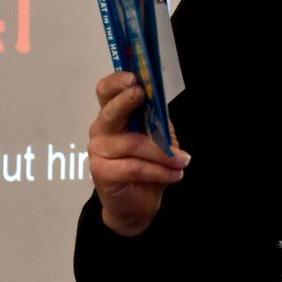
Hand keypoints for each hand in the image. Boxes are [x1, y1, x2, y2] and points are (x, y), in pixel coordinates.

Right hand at [87, 71, 189, 236]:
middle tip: (141, 94)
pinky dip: (158, 171)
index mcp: (114, 114)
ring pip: (133, 143)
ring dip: (163, 153)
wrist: (137, 203)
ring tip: (183, 160)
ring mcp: (98, 150)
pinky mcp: (101, 172)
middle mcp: (102, 129)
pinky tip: (175, 175)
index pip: (106, 91)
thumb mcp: (157, 136)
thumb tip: (159, 105)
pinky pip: (134, 167)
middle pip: (110, 110)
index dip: (117, 82)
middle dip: (126, 100)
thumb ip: (155, 119)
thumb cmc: (147, 164)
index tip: (133, 78)